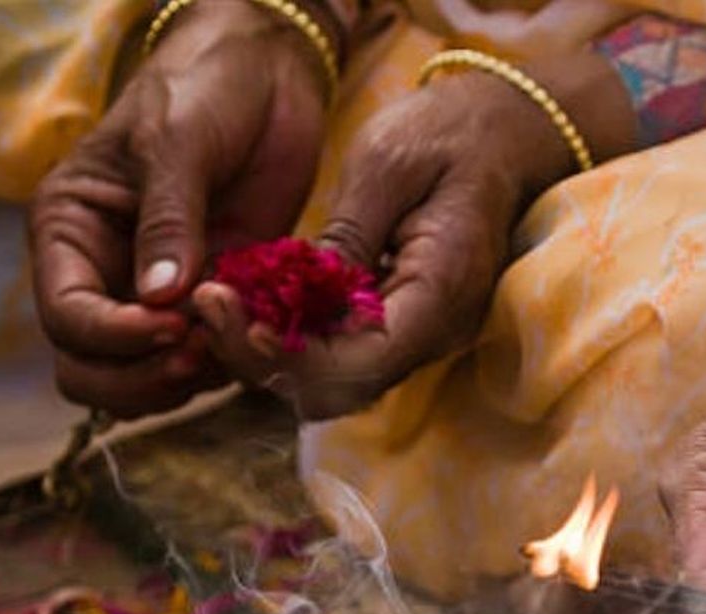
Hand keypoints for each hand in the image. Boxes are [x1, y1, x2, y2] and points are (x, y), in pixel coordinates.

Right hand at [29, 0, 328, 416]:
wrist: (267, 74)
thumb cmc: (205, 87)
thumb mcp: (178, 140)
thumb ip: (168, 219)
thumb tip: (157, 299)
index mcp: (69, 231)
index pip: (67, 318)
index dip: (115, 339)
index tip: (174, 325)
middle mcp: (103, 273)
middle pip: (89, 370)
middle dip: (140, 377)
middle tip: (199, 354)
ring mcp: (156, 296)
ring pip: (142, 380)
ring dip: (184, 382)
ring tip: (232, 343)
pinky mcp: (211, 303)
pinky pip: (204, 363)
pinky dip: (225, 366)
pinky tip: (258, 337)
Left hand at [195, 51, 634, 419]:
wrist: (499, 134)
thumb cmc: (448, 135)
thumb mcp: (387, 164)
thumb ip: (347, 233)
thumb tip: (299, 295)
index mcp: (442, 293)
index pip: (363, 361)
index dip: (293, 355)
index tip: (235, 316)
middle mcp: (433, 331)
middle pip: (340, 388)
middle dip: (266, 360)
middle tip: (206, 305)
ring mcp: (415, 334)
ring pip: (332, 382)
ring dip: (269, 355)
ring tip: (215, 303)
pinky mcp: (394, 325)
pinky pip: (337, 354)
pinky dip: (287, 339)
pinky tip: (246, 302)